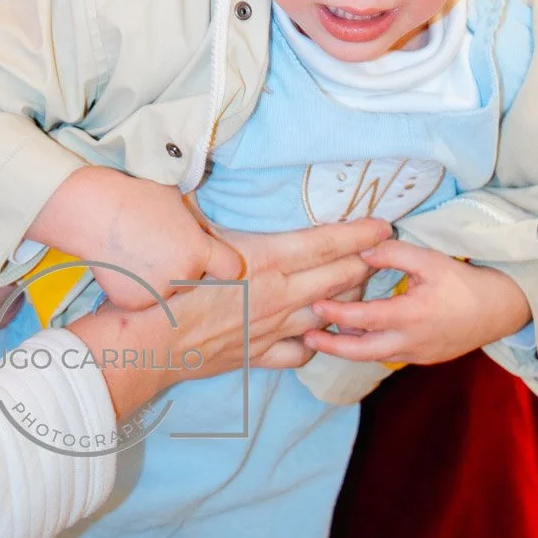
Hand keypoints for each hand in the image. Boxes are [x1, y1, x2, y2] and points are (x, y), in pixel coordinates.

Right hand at [27, 167, 240, 309]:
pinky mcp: (133, 304)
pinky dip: (135, 287)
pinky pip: (142, 299)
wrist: (93, 211)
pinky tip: (123, 266)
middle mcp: (183, 277)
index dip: (223, 263)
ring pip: (168, 292)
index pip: (231, 269)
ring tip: (139, 254)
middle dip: (183, 268)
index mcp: (198, 251)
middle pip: (195, 280)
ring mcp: (158, 293)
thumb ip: (194, 220)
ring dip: (159, 280)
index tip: (216, 260)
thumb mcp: (176, 199)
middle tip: (162, 247)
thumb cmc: (136, 196)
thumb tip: (205, 224)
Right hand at [69, 216, 391, 415]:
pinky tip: (317, 331)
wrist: (154, 341)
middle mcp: (280, 295)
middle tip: (383, 253)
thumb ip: (220, 217)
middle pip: (338, 279)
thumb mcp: (197, 236)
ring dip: (349, 301)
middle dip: (365, 264)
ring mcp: (275, 329)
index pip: (325, 243)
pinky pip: (302, 351)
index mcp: (267, 260)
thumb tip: (206, 182)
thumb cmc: (170, 281)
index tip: (383, 225)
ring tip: (360, 288)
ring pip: (329, 315)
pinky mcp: (262, 355)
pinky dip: (315, 340)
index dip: (358, 234)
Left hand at [305, 239, 532, 365]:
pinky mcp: (423, 358)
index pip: (366, 318)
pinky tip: (355, 334)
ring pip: (374, 355)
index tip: (316, 305)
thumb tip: (362, 252)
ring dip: (349, 347)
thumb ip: (393, 254)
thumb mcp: (429, 259)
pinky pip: (388, 355)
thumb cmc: (463, 282)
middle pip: (362, 351)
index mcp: (412, 316)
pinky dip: (368, 347)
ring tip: (322, 335)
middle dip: (332, 346)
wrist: (498, 310)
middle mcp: (412, 341)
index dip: (338, 313)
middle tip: (306, 336)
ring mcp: (417, 354)